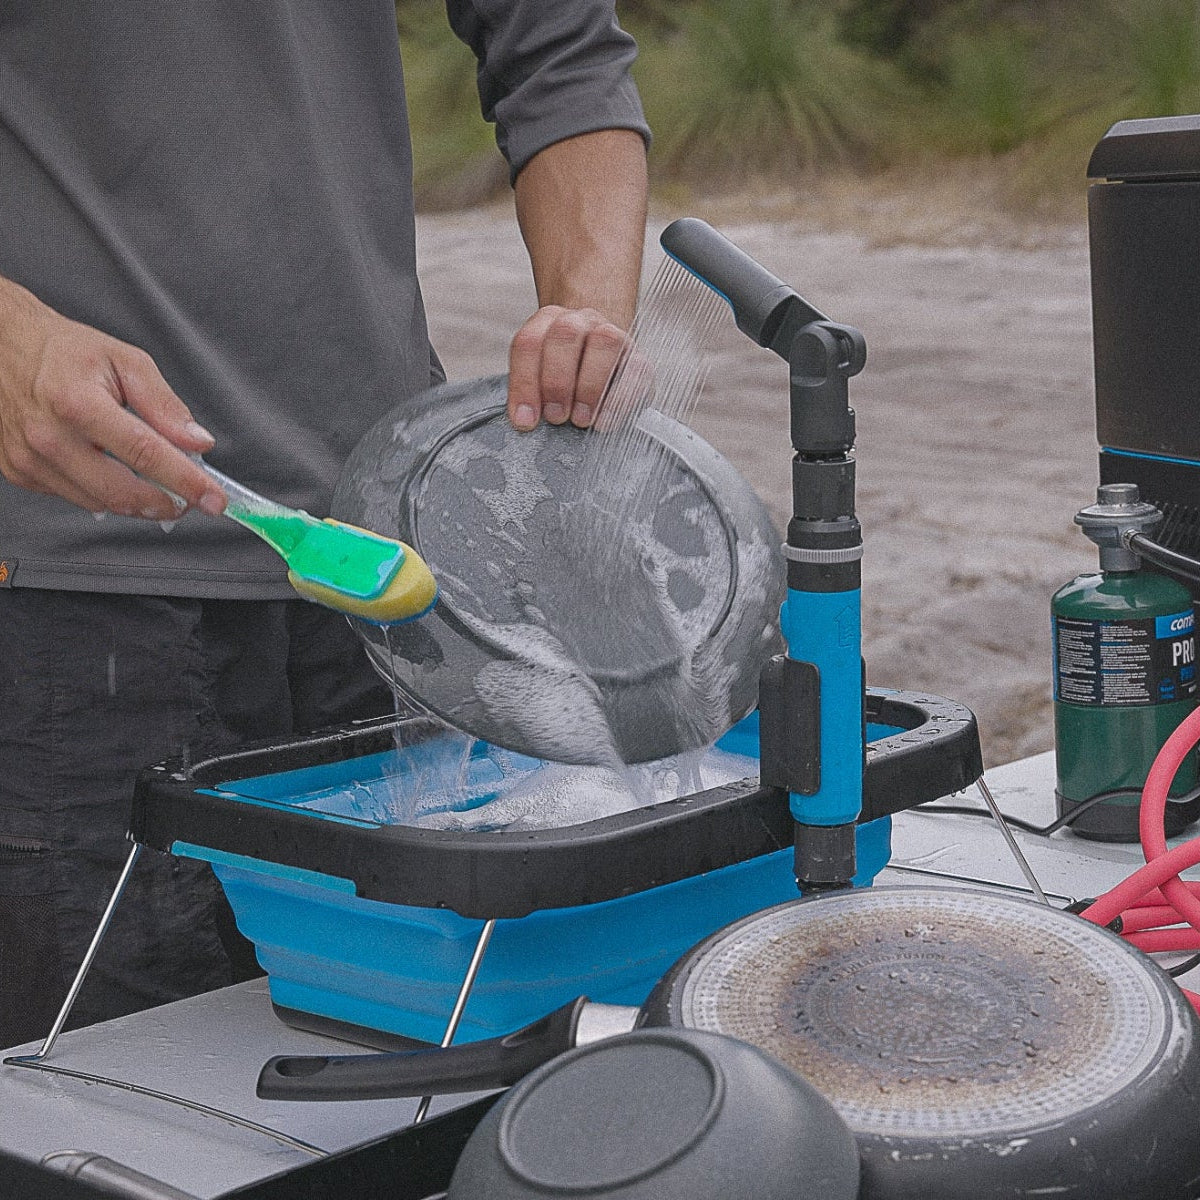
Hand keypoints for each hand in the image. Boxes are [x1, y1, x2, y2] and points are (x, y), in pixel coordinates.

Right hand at [0, 279, 224, 518]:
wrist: (2, 346)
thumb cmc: (64, 352)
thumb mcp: (124, 360)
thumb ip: (164, 403)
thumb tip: (197, 442)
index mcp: (78, 403)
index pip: (145, 453)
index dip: (186, 481)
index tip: (214, 499)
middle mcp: (49, 436)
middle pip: (121, 492)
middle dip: (165, 503)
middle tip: (189, 498)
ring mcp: (30, 459)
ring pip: (100, 503)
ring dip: (136, 500)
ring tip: (153, 480)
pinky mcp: (19, 472)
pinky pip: (75, 497)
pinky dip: (102, 491)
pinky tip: (109, 469)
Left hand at [506, 304, 628, 430]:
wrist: (605, 366)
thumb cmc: (567, 380)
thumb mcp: (540, 381)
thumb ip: (531, 393)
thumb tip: (524, 421)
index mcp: (548, 322)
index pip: (529, 343)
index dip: (524, 383)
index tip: (525, 420)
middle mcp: (580, 321)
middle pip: (565, 334)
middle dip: (557, 381)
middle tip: (556, 417)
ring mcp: (613, 334)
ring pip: (605, 342)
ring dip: (590, 386)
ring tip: (581, 420)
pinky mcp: (639, 358)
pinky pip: (636, 370)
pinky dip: (619, 398)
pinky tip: (604, 421)